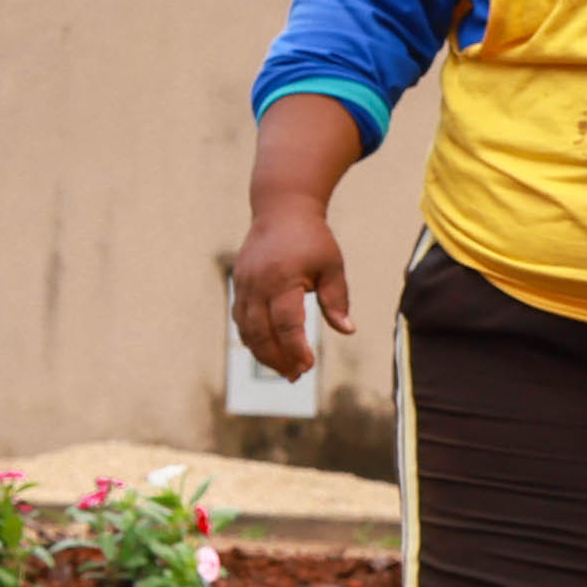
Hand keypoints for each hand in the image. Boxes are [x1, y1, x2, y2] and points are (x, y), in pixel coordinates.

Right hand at [230, 94, 369, 383]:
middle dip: (278, 358)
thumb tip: (346, 330)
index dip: (296, 349)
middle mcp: (258, 283)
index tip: (308, 367)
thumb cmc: (312, 239)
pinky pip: (241, 319)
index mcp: (284, 278)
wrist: (280, 210)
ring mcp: (244, 284)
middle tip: (296, 376)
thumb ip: (337, 300)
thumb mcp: (333, 266)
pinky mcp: (239, 285)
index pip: (287, 323)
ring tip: (283, 370)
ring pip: (247, 329)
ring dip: (263, 353)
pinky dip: (252, 338)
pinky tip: (266, 350)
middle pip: (262, 332)